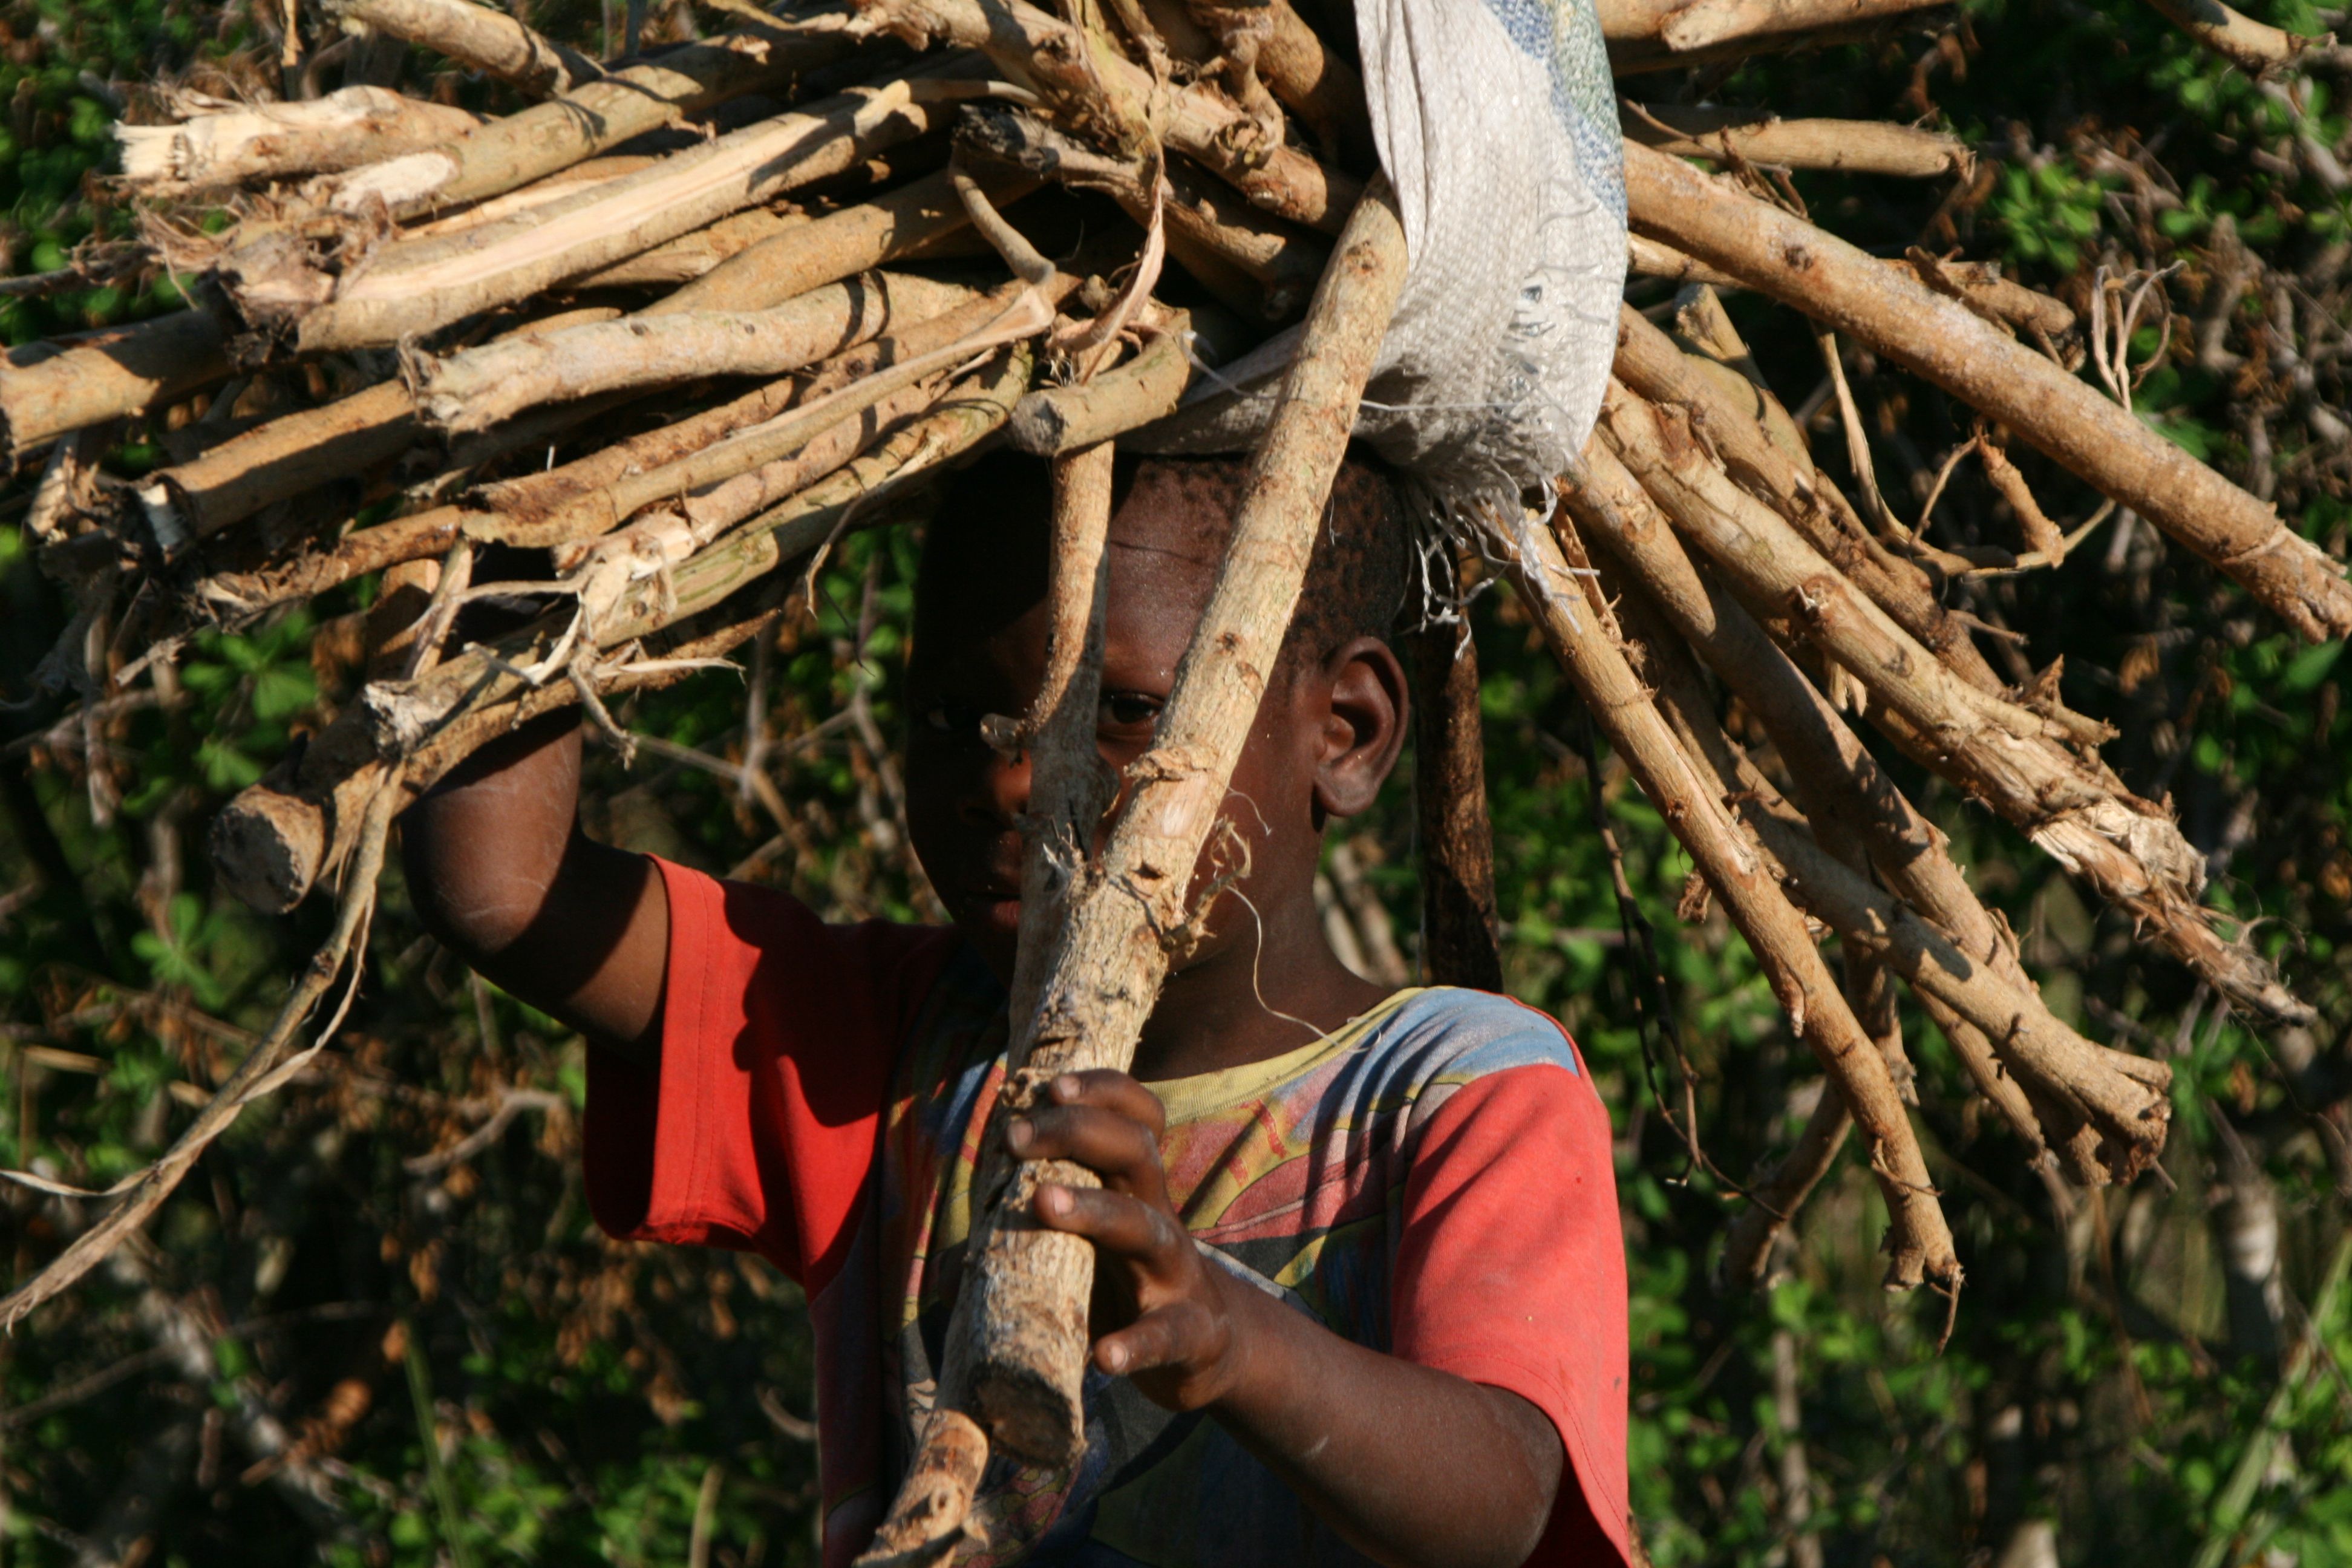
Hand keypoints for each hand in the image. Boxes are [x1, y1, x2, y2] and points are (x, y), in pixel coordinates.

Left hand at [1005, 1069, 1253, 1412]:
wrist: (1209, 1352)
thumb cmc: (1128, 1288)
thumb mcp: (1086, 1250)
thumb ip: (1029, 1237)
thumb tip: (948, 1257)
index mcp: (1136, 1191)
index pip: (1136, 1120)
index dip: (1102, 1092)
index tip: (1049, 1086)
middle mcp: (1158, 1219)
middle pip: (1135, 1153)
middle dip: (1077, 1132)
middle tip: (1015, 1135)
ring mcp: (1175, 1275)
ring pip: (1145, 1227)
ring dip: (1096, 1209)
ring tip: (1044, 1202)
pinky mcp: (1190, 1335)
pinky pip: (1167, 1335)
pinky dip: (1137, 1344)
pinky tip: (1105, 1356)